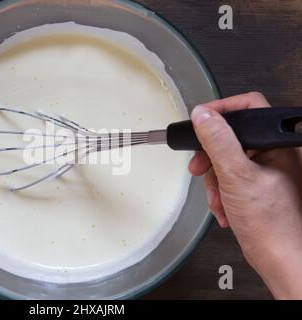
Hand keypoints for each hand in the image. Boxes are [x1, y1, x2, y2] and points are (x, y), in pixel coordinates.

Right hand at [189, 92, 301, 298]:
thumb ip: (218, 142)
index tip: (200, 121)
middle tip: (199, 167)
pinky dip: (221, 192)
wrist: (280, 259)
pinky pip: (230, 179)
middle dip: (211, 156)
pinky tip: (223, 207)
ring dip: (214, 180)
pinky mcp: (256, 187)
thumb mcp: (236, 175)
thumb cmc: (272, 222)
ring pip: (227, 161)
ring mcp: (265, 171)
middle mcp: (273, 154)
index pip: (249, 107)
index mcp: (276, 144)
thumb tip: (202, 115)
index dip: (222, 110)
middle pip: (232, 137)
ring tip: (216, 198)